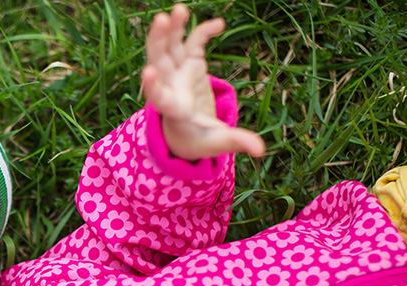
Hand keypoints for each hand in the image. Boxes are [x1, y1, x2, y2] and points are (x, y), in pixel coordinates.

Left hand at [142, 3, 264, 160]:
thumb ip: (235, 142)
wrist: (187, 130)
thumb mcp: (216, 142)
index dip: (152, 86)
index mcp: (173, 109)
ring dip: (172, 28)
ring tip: (178, 9)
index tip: (147, 73)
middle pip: (159, 61)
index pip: (159, 98)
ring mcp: (178, 72)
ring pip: (170, 46)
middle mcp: (171, 86)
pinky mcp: (190, 63)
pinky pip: (194, 43)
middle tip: (160, 21)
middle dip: (157, 42)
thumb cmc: (198, 140)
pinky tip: (219, 24)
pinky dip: (203, 31)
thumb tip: (260, 151)